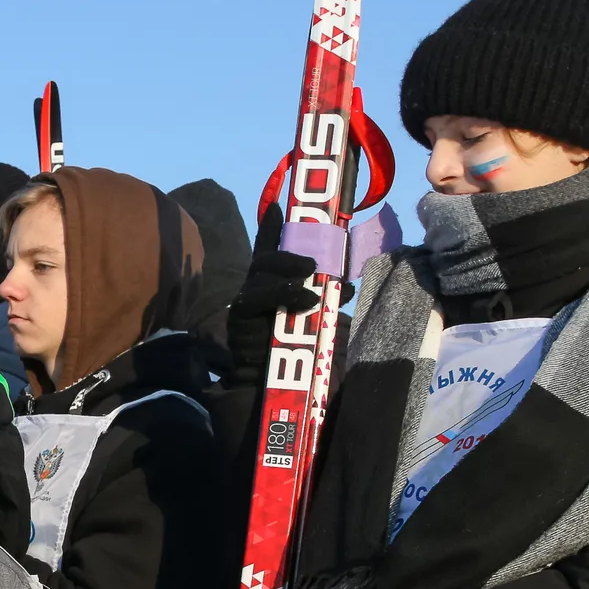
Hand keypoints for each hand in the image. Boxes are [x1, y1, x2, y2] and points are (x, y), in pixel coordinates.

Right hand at [224, 203, 319, 387]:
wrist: (272, 385)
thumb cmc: (295, 351)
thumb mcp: (317, 320)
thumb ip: (325, 301)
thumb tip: (348, 284)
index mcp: (272, 284)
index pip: (270, 248)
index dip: (271, 225)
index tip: (279, 203)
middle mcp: (255, 288)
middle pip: (266, 256)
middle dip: (290, 249)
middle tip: (316, 257)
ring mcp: (245, 301)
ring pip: (262, 271)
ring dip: (289, 267)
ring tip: (313, 272)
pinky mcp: (240, 317)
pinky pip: (259, 297)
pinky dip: (285, 293)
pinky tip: (308, 298)